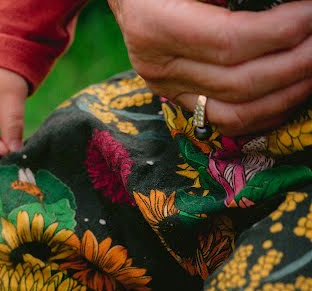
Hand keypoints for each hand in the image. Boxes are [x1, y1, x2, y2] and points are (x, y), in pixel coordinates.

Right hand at [109, 0, 311, 135]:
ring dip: (286, 93)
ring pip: (235, 111)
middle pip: (238, 81)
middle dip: (294, 63)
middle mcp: (157, 65)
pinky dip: (265, 112)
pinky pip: (225, 120)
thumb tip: (292, 8)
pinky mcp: (176, 99)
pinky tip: (292, 92)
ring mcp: (165, 88)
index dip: (281, 32)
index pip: (230, 41)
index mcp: (155, 26)